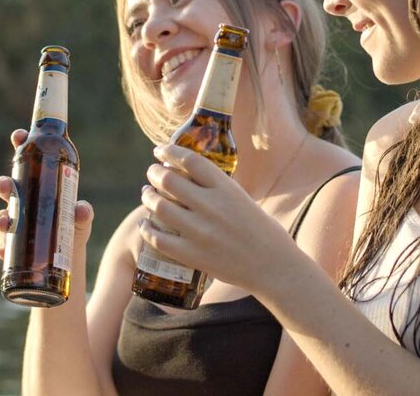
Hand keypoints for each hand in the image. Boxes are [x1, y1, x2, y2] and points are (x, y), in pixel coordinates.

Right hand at [0, 129, 93, 259]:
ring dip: (0, 218)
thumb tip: (81, 209)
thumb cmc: (72, 227)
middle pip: (9, 188)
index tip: (19, 136)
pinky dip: (4, 248)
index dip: (21, 145)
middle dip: (4, 185)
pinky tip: (4, 251)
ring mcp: (16, 223)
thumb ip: (83, 214)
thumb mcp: (82, 219)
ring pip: (2, 217)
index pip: (27, 160)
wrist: (67, 256)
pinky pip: (4, 245)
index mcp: (39, 185)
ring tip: (5, 223)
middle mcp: (23, 201)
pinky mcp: (13, 245)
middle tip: (6, 185)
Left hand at [139, 145, 299, 293]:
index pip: (191, 160)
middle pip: (169, 180)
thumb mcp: (244, 200)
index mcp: (227, 189)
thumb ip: (218, 190)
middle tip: (152, 172)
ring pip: (160, 207)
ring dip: (148, 197)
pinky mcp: (193, 255)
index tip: (160, 150)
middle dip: (155, 172)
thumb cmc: (264, 232)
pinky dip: (147, 228)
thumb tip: (191, 179)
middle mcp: (212, 207)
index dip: (170, 151)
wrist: (274, 268)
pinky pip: (159, 239)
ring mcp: (201, 232)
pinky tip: (145, 224)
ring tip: (147, 194)